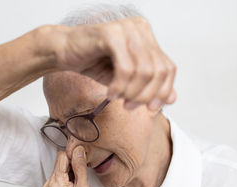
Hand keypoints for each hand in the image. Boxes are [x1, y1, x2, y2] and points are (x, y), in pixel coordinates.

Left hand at [42, 146, 108, 186]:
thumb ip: (80, 167)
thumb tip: (78, 150)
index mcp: (55, 182)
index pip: (62, 155)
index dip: (75, 155)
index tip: (84, 161)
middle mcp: (48, 185)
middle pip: (61, 163)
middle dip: (73, 166)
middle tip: (83, 177)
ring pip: (60, 171)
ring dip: (71, 174)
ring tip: (79, 186)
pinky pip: (59, 180)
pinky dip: (67, 181)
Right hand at [51, 16, 176, 110]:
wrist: (63, 52)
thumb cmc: (93, 63)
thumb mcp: (126, 80)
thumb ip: (149, 86)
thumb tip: (173, 99)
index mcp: (147, 37)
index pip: (168, 68)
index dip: (163, 92)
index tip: (151, 109)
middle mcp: (140, 29)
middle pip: (158, 71)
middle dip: (146, 95)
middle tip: (130, 107)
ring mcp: (126, 29)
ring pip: (144, 71)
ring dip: (131, 92)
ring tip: (119, 99)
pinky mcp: (111, 34)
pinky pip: (126, 68)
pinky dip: (120, 86)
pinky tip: (110, 93)